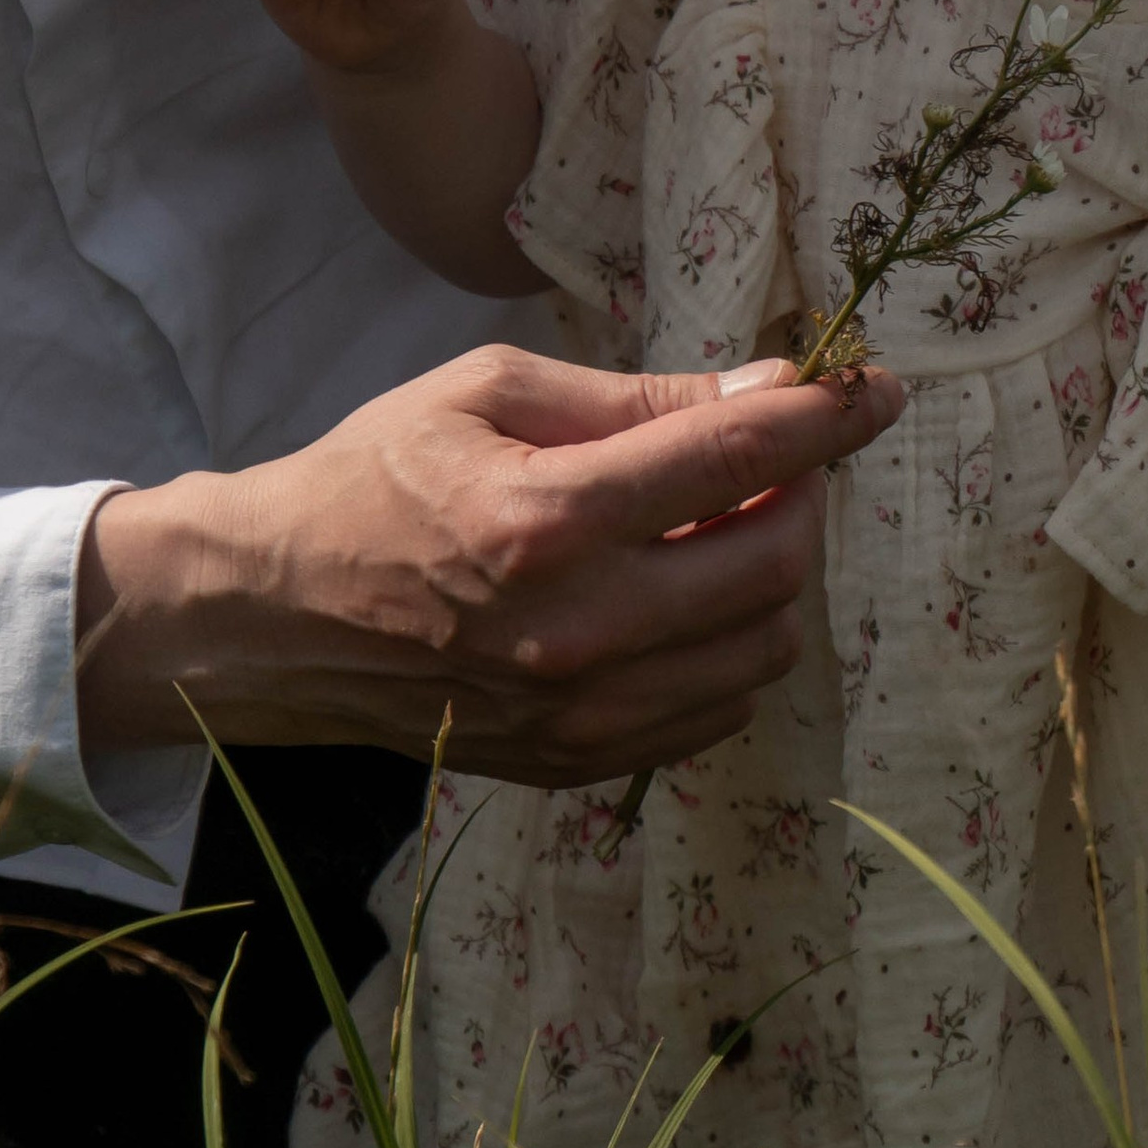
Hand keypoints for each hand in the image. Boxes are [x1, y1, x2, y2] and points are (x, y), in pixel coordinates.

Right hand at [77, 344, 905, 782]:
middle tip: (774, 456)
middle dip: (803, 495)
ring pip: (760, 649)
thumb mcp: (487, 391)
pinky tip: (684, 598)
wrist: (273, 615)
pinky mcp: (574, 761)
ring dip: (772, 576)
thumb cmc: (375, 477)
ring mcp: (580, 711)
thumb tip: (765, 390)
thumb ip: (633, 398)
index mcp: (548, 517)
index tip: (875, 386)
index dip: (827, 415)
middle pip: (773, 564)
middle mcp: (577, 628)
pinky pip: (713, 710)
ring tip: (723, 526)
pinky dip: (729, 647)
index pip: (737, 459)